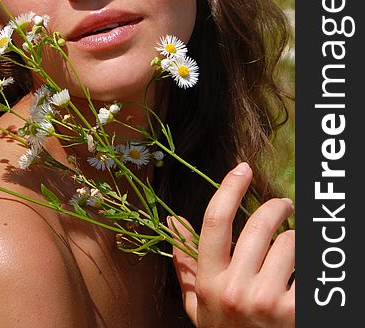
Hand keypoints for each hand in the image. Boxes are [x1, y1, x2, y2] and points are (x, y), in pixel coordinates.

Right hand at [171, 162, 294, 326]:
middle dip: (276, 207)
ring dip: (295, 238)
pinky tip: (304, 271)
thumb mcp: (198, 305)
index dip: (229, 188)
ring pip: (290, 242)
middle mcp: (235, 290)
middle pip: (258, 224)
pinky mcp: (296, 312)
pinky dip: (310, 263)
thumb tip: (172, 220)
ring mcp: (267, 302)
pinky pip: (309, 266)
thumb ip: (185, 262)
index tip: (241, 169)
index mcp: (209, 282)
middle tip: (284, 205)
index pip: (215, 221)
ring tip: (294, 247)